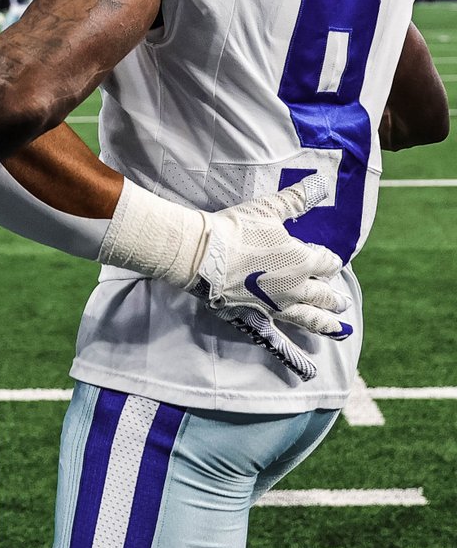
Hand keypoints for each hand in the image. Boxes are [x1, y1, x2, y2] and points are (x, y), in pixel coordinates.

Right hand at [101, 173, 349, 380]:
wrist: (204, 255)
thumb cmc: (236, 229)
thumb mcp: (268, 209)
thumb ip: (296, 199)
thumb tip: (320, 184)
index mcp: (302, 260)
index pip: (325, 263)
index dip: (330, 261)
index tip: (330, 260)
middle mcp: (296, 288)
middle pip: (323, 295)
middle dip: (334, 297)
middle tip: (342, 301)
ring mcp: (279, 306)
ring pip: (310, 318)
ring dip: (326, 323)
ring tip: (338, 329)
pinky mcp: (260, 317)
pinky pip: (283, 337)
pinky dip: (296, 352)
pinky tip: (305, 363)